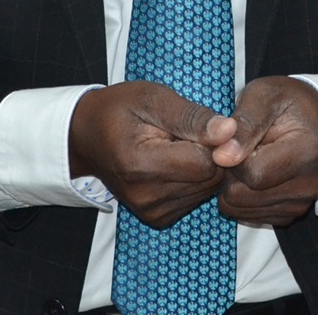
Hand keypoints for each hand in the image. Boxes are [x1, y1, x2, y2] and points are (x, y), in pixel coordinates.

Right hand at [68, 80, 237, 228]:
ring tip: (177, 145)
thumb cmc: (120, 110)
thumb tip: (230, 131)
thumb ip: (193, 117)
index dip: (212, 139)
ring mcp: (150, 211)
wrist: (88, 136)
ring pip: (207, 190)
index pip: (206, 162)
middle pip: (210, 178)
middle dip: (209, 153)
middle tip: (185, 133)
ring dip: (203, 166)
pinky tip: (175, 162)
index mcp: (140, 164)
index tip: (196, 124)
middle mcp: (146, 196)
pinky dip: (194, 180)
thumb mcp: (154, 99)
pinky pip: (196, 199)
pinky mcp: (157, 219)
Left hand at [213, 76, 317, 225]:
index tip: (238, 136)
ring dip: (235, 185)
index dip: (233, 155)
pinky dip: (243, 197)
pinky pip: (249, 216)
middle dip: (231, 172)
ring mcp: (301, 203)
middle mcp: (309, 184)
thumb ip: (244, 123)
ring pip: (241, 209)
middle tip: (242, 148)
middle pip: (243, 196)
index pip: (252, 172)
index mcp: (307, 151)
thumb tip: (222, 156)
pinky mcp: (290, 214)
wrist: (315, 117)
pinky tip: (255, 173)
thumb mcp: (264, 96)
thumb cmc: (287, 102)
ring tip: (250, 158)